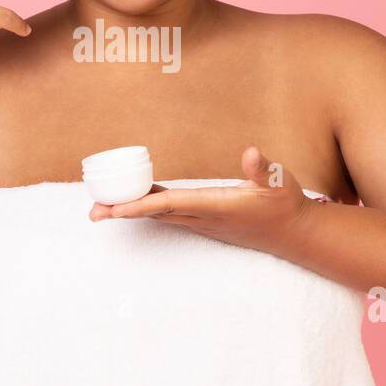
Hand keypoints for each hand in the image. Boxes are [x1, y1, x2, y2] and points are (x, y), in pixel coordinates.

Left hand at [88, 145, 316, 255]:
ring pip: (159, 215)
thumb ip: (263, 169)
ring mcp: (202, 221)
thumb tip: (251, 153)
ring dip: (130, 211)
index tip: (115, 208)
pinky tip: (133, 200)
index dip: (141, 205)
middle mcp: (202, 217)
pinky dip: (147, 207)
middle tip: (92, 212)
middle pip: (154, 214)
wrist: (292, 233)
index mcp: (215, 206)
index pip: (170, 204)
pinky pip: (168, 213)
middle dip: (123, 213)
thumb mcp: (280, 182)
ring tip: (101, 207)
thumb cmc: (284, 204)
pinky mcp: (203, 220)